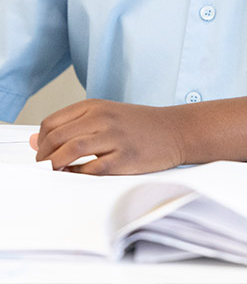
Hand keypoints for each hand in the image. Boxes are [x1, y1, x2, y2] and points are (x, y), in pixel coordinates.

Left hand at [29, 99, 184, 174]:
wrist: (174, 130)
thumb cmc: (139, 124)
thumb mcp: (105, 116)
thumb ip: (72, 126)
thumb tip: (35, 140)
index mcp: (95, 106)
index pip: (52, 123)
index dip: (40, 142)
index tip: (42, 154)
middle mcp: (102, 118)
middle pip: (57, 137)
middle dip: (44, 157)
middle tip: (46, 168)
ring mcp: (114, 137)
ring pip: (71, 151)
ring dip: (56, 166)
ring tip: (57, 173)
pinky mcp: (124, 158)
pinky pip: (91, 169)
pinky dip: (77, 176)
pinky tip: (76, 177)